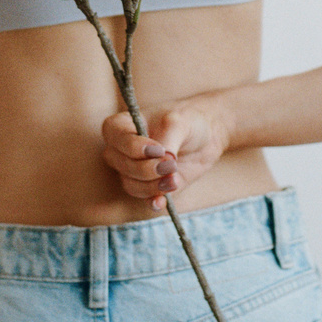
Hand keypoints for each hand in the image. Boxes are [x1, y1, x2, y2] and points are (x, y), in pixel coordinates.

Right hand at [101, 96, 231, 209]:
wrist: (207, 136)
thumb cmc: (188, 120)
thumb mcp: (179, 122)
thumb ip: (168, 138)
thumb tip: (165, 160)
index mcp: (122, 125)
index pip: (114, 136)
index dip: (133, 146)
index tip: (159, 150)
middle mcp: (122, 149)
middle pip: (123, 164)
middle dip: (146, 168)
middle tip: (171, 165)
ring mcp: (133, 170)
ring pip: (131, 185)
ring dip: (152, 185)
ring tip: (174, 179)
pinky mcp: (149, 186)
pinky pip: (143, 199)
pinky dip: (152, 201)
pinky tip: (163, 201)